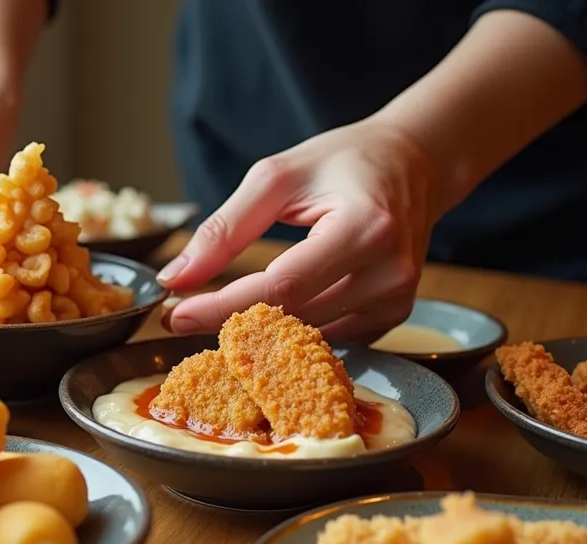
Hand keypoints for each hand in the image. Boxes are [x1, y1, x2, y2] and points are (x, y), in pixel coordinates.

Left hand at [158, 119, 439, 342]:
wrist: (414, 164)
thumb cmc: (342, 162)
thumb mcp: (275, 178)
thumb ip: (224, 230)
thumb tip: (176, 279)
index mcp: (364, 228)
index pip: (281, 286)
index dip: (222, 306)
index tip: (173, 314)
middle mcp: (388, 272)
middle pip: (292, 317)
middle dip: (228, 320)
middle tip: (179, 315)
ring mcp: (396, 301)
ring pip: (305, 336)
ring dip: (256, 331)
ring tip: (215, 310)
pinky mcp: (393, 317)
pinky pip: (326, 338)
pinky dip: (289, 332)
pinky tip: (262, 316)